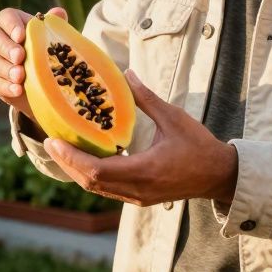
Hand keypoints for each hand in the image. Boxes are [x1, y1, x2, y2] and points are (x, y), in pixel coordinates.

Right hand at [0, 6, 67, 119]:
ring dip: (4, 68)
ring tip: (20, 76)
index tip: (21, 36)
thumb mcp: (57, 42)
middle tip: (19, 57)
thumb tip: (59, 13)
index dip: (10, 24)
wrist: (50, 88)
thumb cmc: (53, 57)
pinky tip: (17, 90)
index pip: (5, 17)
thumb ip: (56, 27)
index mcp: (17, 25)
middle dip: (5, 46)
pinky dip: (5, 86)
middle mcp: (2, 41)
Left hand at [43, 69, 239, 207]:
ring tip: (63, 148)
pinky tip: (86, 157)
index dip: (71, 157)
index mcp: (143, 171)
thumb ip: (147, 98)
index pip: (96, 170)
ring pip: (97, 188)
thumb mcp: (173, 118)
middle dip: (67, 163)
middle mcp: (136, 189)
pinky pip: (108, 189)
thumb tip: (127, 73)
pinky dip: (92, 174)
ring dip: (77, 170)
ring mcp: (137, 197)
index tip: (54, 141)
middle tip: (51, 141)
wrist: (219, 176)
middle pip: (90, 182)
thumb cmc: (200, 146)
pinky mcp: (139, 197)